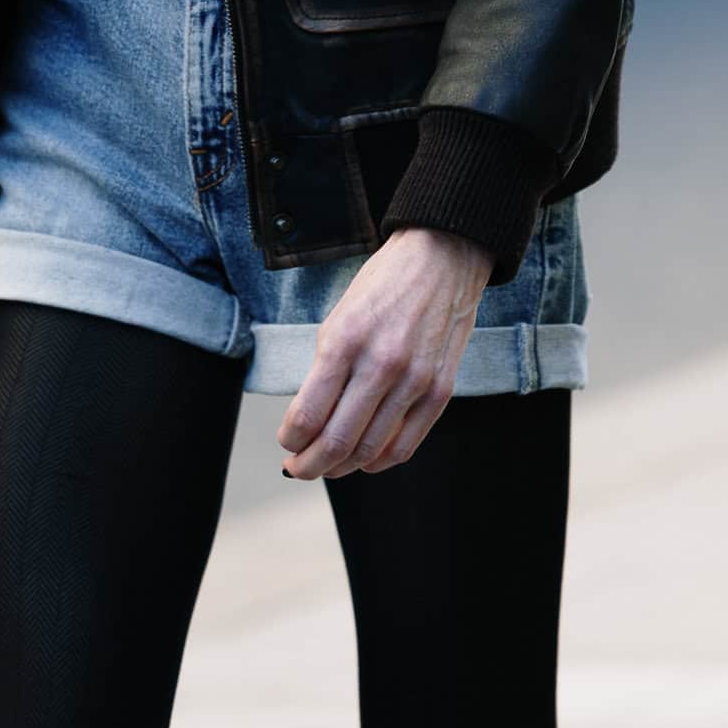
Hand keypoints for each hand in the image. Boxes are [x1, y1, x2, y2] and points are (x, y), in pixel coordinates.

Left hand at [276, 227, 493, 479]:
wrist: (441, 259)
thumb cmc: (383, 285)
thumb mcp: (339, 318)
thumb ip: (325, 369)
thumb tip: (308, 420)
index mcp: (345, 341)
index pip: (308, 415)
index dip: (291, 441)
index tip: (286, 443)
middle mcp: (380, 364)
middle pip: (337, 442)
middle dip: (309, 465)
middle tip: (297, 468)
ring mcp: (414, 380)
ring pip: (370, 451)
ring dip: (342, 468)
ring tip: (328, 466)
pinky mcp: (440, 391)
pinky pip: (405, 446)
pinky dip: (380, 462)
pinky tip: (365, 460)